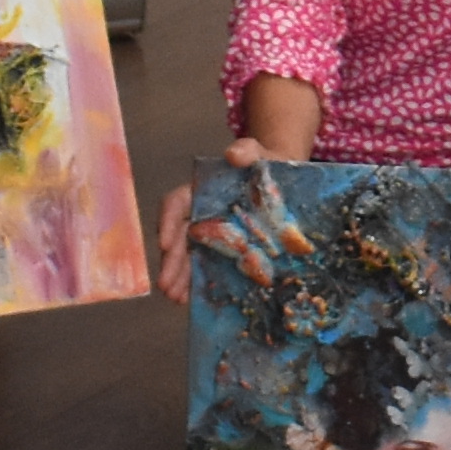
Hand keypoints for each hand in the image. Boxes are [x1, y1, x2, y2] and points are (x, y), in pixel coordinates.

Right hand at [148, 138, 277, 304]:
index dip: (168, 222)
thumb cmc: (266, 165)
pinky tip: (189, 299)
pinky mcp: (222, 249)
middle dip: (171, 261)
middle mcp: (199, 213)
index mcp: (200, 191)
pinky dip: (195, 282)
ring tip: (174, 298)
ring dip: (178, 277)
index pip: (176, 204)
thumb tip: (233, 154)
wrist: (284, 182)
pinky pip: (204, 266)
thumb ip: (247, 150)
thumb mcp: (258, 154)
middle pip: (178, 237)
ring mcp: (210, 234)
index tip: (166, 243)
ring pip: (187, 256)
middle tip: (166, 284)